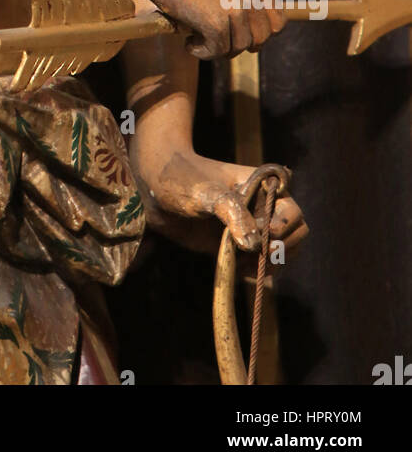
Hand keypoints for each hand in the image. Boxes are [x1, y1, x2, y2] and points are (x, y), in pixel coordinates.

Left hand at [132, 147, 307, 265]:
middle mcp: (263, 208)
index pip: (292, 212)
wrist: (154, 189)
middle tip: (254, 251)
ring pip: (280, 254)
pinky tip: (237, 269)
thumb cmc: (183, 178)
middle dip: (281, 248)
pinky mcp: (236, 247)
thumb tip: (254, 245)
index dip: (283, 226)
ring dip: (267, 264)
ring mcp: (251, 229)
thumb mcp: (208, 192)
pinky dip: (254, 273)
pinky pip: (258, 267)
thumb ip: (233, 214)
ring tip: (241, 260)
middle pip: (296, 235)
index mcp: (263, 186)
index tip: (262, 231)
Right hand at [146, 0, 285, 58]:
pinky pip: (217, 51)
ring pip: (240, 46)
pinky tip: (187, 44)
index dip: (265, 32)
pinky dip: (202, 52)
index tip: (249, 38)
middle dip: (241, 44)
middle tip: (218, 44)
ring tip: (196, 40)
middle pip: (262, 36)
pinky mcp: (216, 23)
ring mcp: (234, 8)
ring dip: (218, 49)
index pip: (277, 17)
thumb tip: (236, 20)